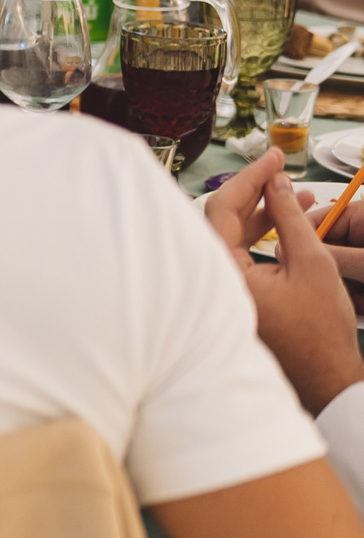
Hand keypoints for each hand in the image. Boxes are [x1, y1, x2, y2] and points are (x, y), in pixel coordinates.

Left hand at [207, 151, 363, 414]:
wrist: (326, 381)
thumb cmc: (320, 331)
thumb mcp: (313, 264)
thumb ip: (291, 219)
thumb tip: (277, 182)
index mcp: (221, 272)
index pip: (222, 208)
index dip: (249, 178)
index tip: (275, 157)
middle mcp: (210, 280)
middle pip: (222, 220)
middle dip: (254, 191)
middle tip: (282, 169)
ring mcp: (218, 291)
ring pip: (232, 237)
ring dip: (263, 214)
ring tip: (299, 196)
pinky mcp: (231, 298)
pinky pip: (240, 256)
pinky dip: (263, 237)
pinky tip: (291, 224)